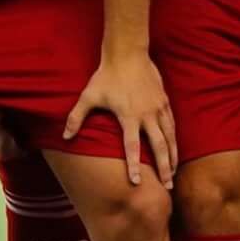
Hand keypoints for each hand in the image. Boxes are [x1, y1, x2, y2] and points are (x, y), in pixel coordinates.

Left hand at [63, 50, 178, 188]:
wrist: (127, 53)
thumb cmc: (106, 76)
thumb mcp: (88, 96)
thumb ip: (76, 118)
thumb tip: (64, 137)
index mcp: (128, 116)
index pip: (132, 147)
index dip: (134, 166)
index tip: (136, 183)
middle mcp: (146, 114)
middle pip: (159, 147)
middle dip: (164, 169)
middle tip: (167, 187)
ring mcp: (158, 108)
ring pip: (170, 137)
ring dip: (173, 157)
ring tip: (173, 174)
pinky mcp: (165, 101)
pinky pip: (172, 124)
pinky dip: (175, 140)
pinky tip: (175, 151)